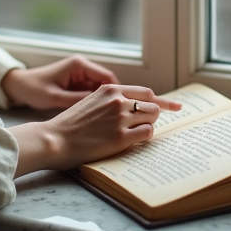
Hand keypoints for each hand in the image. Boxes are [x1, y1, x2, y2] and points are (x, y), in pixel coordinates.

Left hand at [0, 54, 117, 110]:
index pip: (107, 77)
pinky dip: (96, 103)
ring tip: (110, 119)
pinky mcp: (77, 83)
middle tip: (119, 116)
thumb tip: (102, 106)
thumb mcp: (56, 98)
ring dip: (105, 102)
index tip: (122, 108)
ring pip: (101, 90)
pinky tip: (98, 116)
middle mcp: (82, 67)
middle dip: (113, 99)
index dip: (117, 93)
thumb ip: (78, 100)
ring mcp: (80, 75)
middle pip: (106, 83)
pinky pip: (92, 93)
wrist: (18, 86)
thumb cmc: (34, 89)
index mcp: (79, 65)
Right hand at [10, 84, 183, 175]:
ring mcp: (120, 119)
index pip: (145, 93)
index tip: (176, 106)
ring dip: (146, 126)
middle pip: (152, 105)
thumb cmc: (71, 124)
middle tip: (145, 126)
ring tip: (131, 134)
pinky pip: (146, 134)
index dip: (162, 101)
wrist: (55, 139)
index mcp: (110, 89)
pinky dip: (143, 138)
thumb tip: (135, 105)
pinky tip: (132, 141)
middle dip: (152, 116)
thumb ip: (112, 99)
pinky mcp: (120, 138)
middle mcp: (118, 101)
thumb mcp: (91, 101)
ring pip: (151, 119)